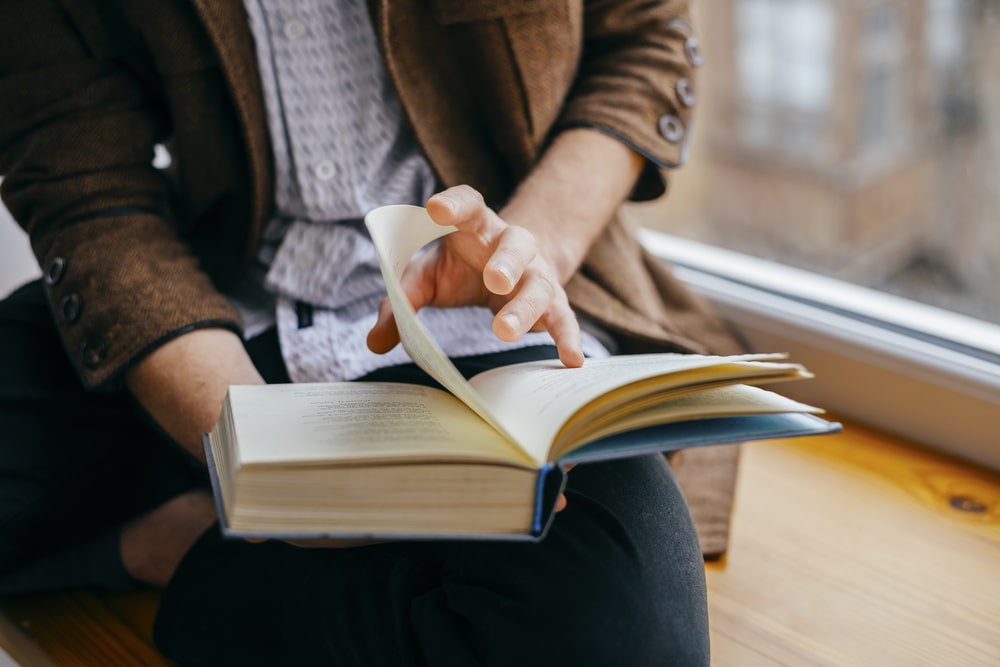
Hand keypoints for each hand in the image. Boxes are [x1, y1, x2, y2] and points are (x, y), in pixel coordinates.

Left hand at [367, 185, 583, 367]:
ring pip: (538, 286)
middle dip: (506, 262)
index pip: (469, 205)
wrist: (509, 271)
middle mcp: (513, 245)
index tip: (435, 209)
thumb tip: (375, 341)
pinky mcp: (553, 302)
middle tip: (494, 280)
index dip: (454, 204)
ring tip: (503, 331)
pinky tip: (572, 360)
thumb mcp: (426, 277)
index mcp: (477, 227)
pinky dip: (568, 338)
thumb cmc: (460, 268)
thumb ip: (401, 301)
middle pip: (515, 245)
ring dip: (524, 308)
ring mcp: (536, 273)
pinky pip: (563, 319)